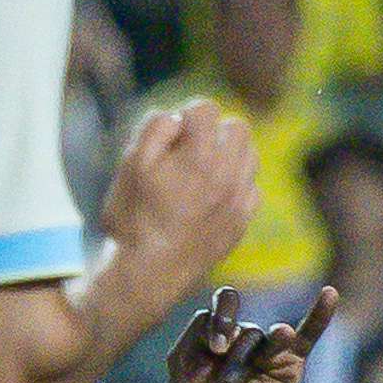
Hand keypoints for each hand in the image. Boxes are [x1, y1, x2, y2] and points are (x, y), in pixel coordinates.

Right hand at [95, 102, 261, 313]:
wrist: (147, 273)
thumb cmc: (133, 217)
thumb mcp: (131, 165)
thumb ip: (155, 128)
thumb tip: (177, 117)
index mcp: (200, 156)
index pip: (206, 109)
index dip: (184, 117)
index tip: (171, 137)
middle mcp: (228, 175)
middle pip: (238, 127)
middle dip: (214, 131)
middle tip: (189, 150)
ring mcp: (239, 200)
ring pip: (250, 155)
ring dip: (229, 154)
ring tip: (201, 171)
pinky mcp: (241, 222)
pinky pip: (252, 188)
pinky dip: (236, 184)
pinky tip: (211, 197)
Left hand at [163, 284, 335, 382]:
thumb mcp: (182, 365)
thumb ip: (197, 331)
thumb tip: (235, 322)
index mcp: (214, 332)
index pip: (224, 304)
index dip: (222, 318)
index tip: (216, 349)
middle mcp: (241, 338)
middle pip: (245, 330)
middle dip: (233, 362)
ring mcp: (267, 351)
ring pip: (270, 338)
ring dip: (257, 360)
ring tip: (250, 376)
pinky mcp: (289, 366)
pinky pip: (307, 336)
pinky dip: (320, 315)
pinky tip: (330, 293)